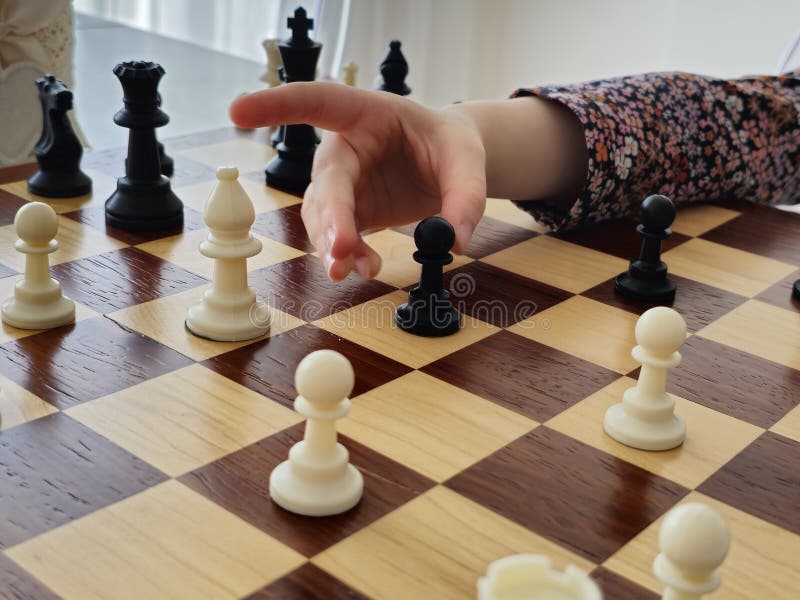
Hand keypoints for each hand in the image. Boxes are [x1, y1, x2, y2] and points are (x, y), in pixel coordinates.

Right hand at [230, 82, 486, 280]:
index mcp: (366, 113)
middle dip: (329, 216)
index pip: (316, 102)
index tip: (236, 112)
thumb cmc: (450, 145)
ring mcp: (343, 183)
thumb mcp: (468, 159)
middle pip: (326, 180)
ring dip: (331, 243)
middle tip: (339, 247)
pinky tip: (364, 267)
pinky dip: (347, 255)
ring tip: (351, 268)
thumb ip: (465, 196)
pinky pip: (337, 236)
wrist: (448, 167)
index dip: (276, 106)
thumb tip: (455, 242)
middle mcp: (345, 148)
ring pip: (322, 215)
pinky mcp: (350, 213)